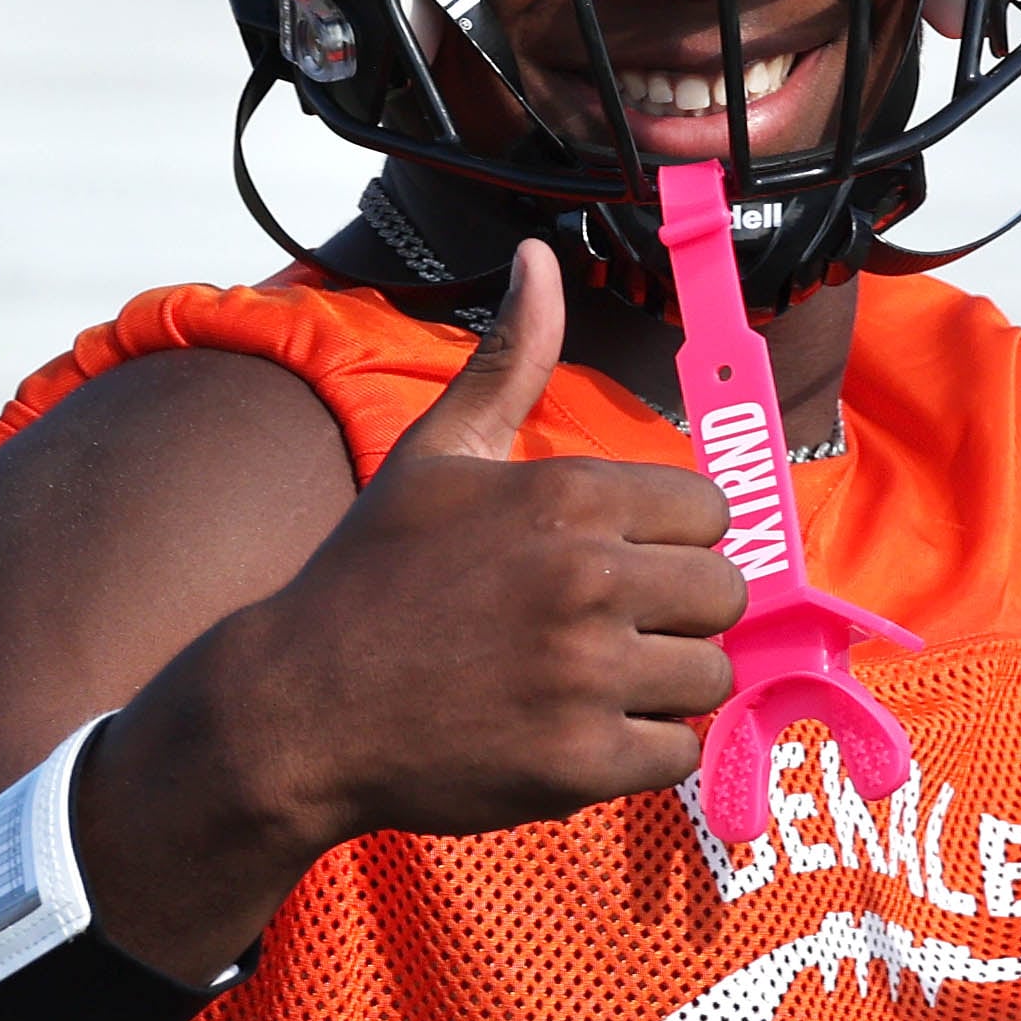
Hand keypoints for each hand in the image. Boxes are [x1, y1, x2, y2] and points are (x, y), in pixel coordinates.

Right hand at [210, 240, 742, 844]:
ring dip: (661, 685)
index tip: (621, 559)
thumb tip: (538, 257)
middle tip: (611, 626)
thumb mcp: (436, 454)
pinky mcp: (580, 763)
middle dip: (679, 612)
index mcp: (568, 497)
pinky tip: (576, 732)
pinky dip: (637, 752)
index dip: (672, 538)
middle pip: (725, 593)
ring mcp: (586, 676)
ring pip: (709, 677)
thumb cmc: (370, 575)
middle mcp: (589, 580)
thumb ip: (508, 360)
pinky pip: (674, 754)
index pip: (711, 511)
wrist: (295, 709)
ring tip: (591, 680)